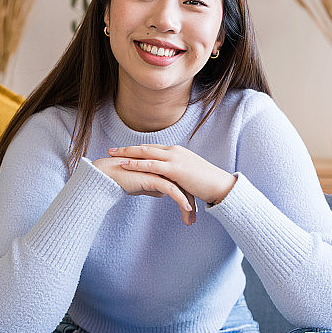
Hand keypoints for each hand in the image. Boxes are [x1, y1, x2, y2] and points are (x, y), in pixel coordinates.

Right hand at [92, 156, 195, 224]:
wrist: (107, 175)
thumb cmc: (123, 179)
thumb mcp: (143, 184)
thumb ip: (154, 186)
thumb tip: (163, 193)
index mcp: (163, 166)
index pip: (182, 181)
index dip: (188, 196)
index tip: (191, 212)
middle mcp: (164, 166)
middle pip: (185, 184)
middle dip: (191, 203)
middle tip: (194, 219)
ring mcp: (160, 171)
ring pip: (181, 188)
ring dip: (188, 206)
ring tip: (191, 221)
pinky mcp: (154, 177)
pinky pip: (172, 190)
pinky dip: (181, 200)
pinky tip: (187, 210)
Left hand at [108, 145, 236, 205]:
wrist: (219, 185)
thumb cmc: (206, 184)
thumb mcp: (187, 176)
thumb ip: (175, 177)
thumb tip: (167, 184)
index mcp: (176, 152)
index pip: (152, 148)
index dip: (137, 149)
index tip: (123, 151)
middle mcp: (173, 151)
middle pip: (145, 147)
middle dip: (127, 148)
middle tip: (111, 150)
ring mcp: (174, 158)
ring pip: (146, 153)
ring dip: (127, 153)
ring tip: (112, 155)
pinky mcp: (174, 169)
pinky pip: (151, 164)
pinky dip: (137, 163)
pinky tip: (125, 164)